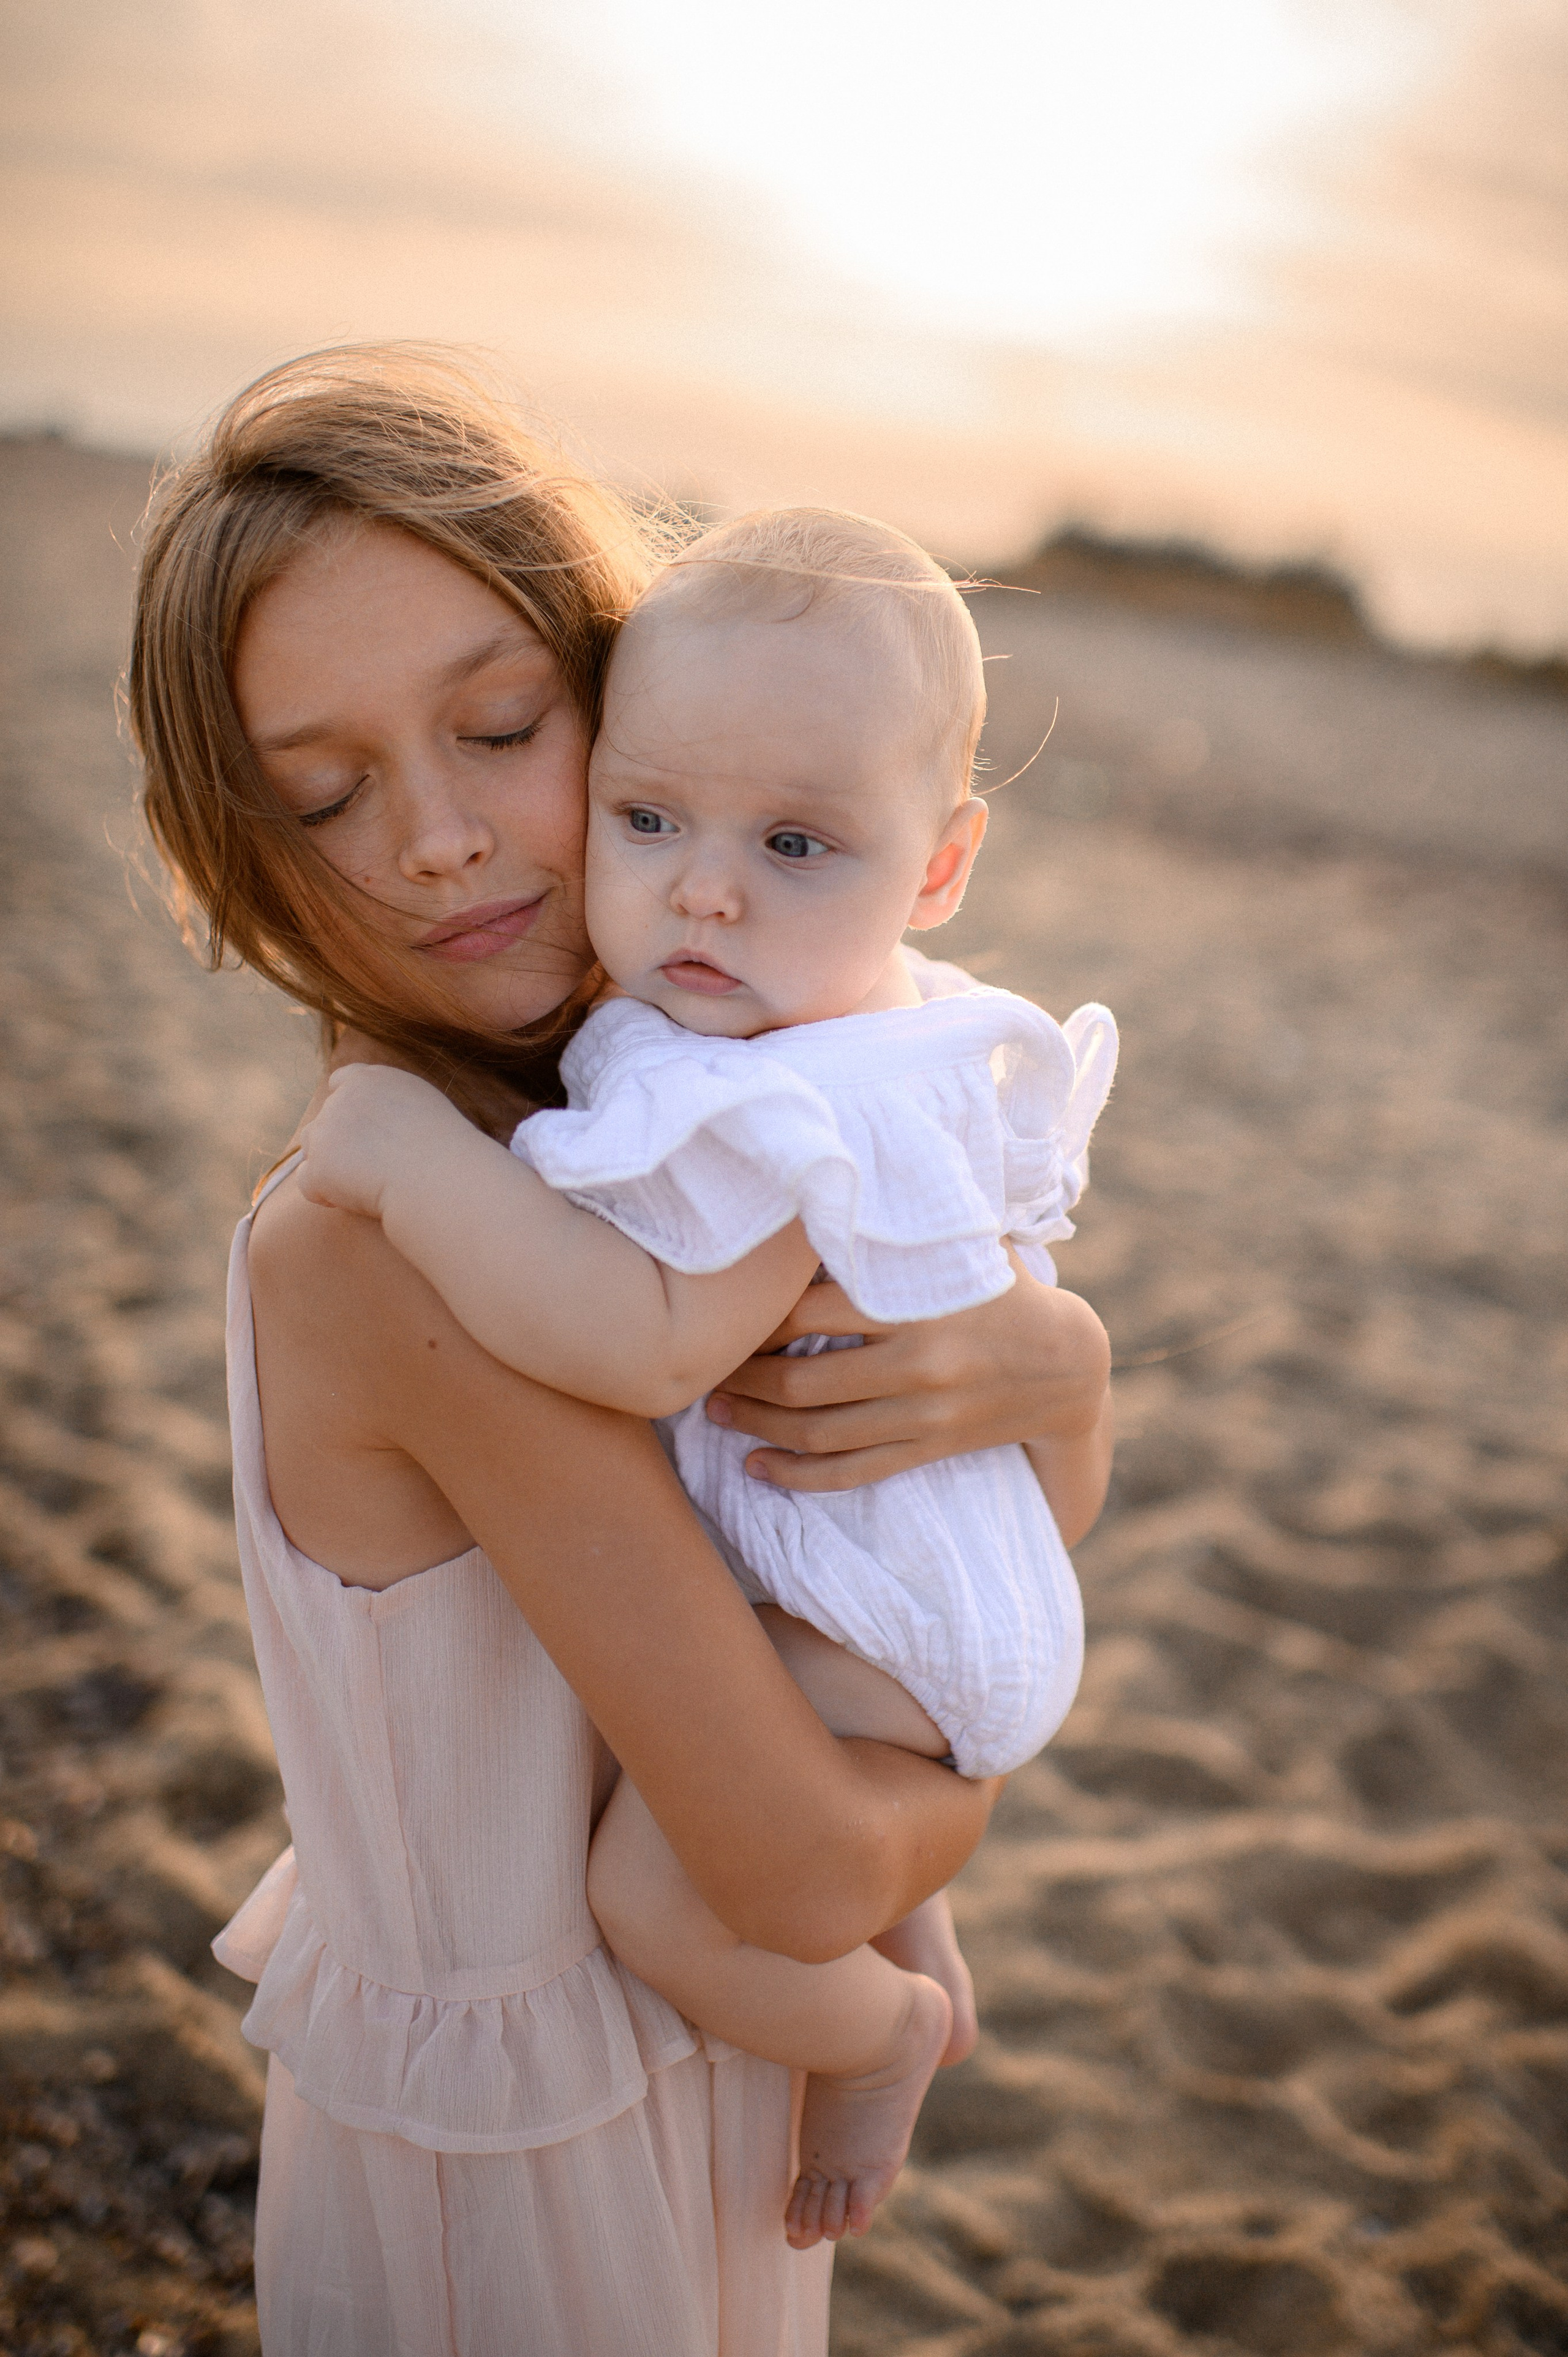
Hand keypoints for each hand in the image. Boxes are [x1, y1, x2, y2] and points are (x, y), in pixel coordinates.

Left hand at [296, 1063, 464, 1220]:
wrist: (438, 1175)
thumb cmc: (446, 1148)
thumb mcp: (424, 1106)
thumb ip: (392, 1103)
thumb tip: (381, 1121)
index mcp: (369, 1080)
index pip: (340, 1082)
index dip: (345, 1107)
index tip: (358, 1130)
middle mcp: (342, 1099)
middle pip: (325, 1120)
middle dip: (340, 1143)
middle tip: (372, 1169)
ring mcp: (326, 1132)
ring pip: (311, 1148)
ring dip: (329, 1165)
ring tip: (361, 1185)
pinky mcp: (319, 1166)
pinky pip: (308, 1183)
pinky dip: (324, 1194)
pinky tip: (352, 1202)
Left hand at [706, 1257, 1110, 1493]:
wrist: (1067, 1365)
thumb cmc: (1000, 1289)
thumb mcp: (962, 1244)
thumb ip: (905, 1220)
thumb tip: (831, 1174)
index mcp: (916, 1306)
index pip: (809, 1315)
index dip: (756, 1320)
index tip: (725, 1315)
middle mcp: (917, 1365)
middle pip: (801, 1381)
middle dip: (742, 1380)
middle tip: (702, 1371)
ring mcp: (923, 1416)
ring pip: (818, 1434)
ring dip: (756, 1427)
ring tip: (715, 1414)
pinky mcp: (927, 1451)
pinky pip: (851, 1474)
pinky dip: (798, 1477)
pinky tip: (758, 1468)